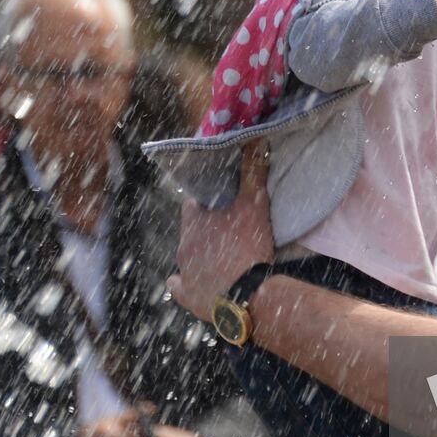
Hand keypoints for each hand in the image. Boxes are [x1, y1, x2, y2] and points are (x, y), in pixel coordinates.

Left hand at [169, 142, 274, 320]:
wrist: (247, 296)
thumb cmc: (248, 246)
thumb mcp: (255, 205)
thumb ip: (254, 171)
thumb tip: (256, 138)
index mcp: (194, 223)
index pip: (192, 205)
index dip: (206, 203)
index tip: (219, 204)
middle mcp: (183, 247)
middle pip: (190, 232)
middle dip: (205, 230)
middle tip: (227, 231)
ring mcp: (184, 274)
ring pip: (186, 259)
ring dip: (199, 256)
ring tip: (220, 258)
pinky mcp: (188, 297)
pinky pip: (179, 288)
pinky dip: (185, 285)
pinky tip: (192, 284)